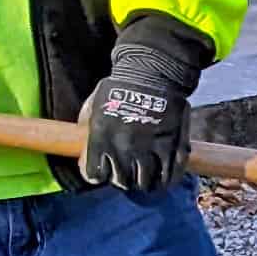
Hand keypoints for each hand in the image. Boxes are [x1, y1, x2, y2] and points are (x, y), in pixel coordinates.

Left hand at [79, 16, 208, 193]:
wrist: (152, 73)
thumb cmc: (119, 87)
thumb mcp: (93, 105)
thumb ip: (87, 129)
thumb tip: (84, 150)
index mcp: (101, 138)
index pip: (95, 175)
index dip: (98, 175)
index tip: (103, 171)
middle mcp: (124, 148)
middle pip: (122, 182)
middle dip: (123, 179)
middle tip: (126, 173)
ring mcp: (150, 150)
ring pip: (146, 183)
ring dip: (144, 182)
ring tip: (146, 176)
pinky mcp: (173, 148)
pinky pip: (169, 176)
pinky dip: (166, 180)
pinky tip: (163, 178)